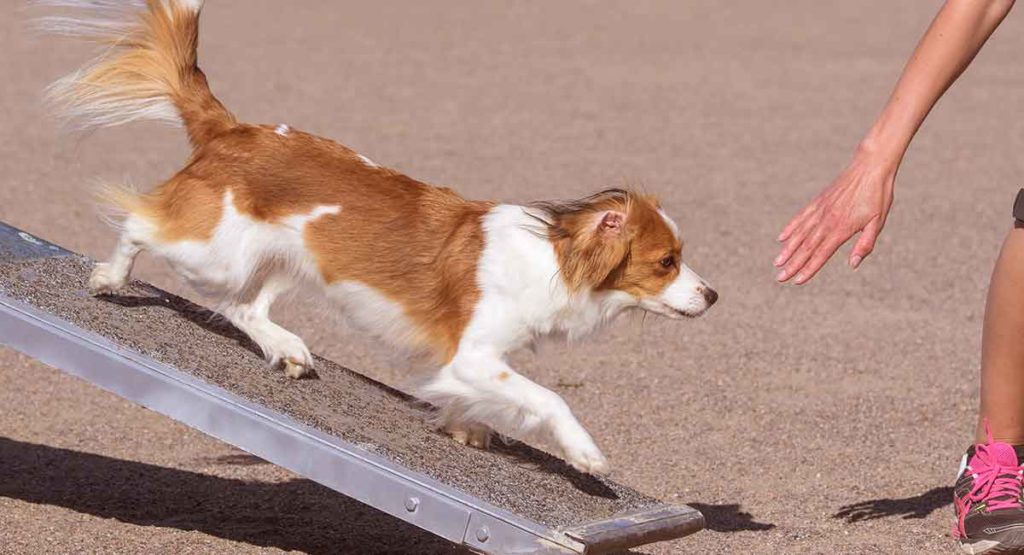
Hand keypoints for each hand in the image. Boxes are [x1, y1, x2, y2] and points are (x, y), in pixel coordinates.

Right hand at [774, 151, 895, 283]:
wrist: (869, 167)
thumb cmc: (878, 195)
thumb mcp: (878, 222)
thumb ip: (864, 244)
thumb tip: (853, 264)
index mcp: (842, 229)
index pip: (821, 254)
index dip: (809, 269)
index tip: (797, 281)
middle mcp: (826, 221)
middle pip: (806, 247)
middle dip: (792, 264)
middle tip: (780, 278)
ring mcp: (820, 210)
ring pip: (799, 234)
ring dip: (787, 250)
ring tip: (777, 263)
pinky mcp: (817, 201)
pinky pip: (800, 218)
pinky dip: (790, 228)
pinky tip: (781, 238)